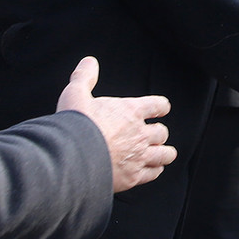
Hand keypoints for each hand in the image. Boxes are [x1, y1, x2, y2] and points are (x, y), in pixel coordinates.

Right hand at [57, 56, 175, 190]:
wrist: (72, 157)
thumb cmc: (75, 124)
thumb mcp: (76, 93)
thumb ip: (84, 76)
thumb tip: (89, 62)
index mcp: (130, 112)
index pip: (158, 105)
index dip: (161, 107)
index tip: (160, 109)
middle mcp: (140, 134)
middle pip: (162, 132)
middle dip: (159, 133)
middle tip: (153, 135)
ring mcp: (139, 156)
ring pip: (165, 154)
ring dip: (164, 153)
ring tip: (161, 153)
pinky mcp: (134, 177)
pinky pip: (154, 174)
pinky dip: (154, 171)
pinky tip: (151, 170)